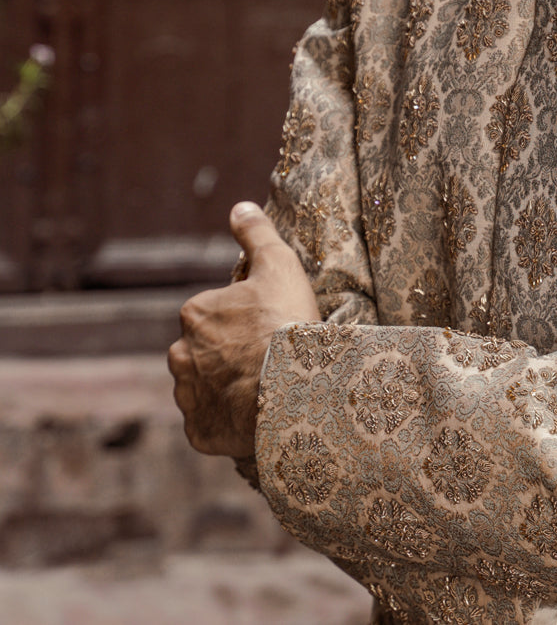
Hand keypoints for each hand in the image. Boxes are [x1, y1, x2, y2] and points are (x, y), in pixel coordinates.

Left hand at [168, 201, 319, 457]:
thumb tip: (239, 207)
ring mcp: (188, 397)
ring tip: (262, 389)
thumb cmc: (286, 322)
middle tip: (265, 358)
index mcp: (194, 313)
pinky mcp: (199, 433)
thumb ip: (256, 233)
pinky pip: (209, 424)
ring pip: (202, 387)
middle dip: (225, 353)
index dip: (241, 318)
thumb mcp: (279, 264)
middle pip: (203, 350)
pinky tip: (253, 415)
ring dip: (223, 387)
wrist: (293, 390)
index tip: (266, 324)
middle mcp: (180, 354)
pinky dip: (225, 421)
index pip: (211, 312)